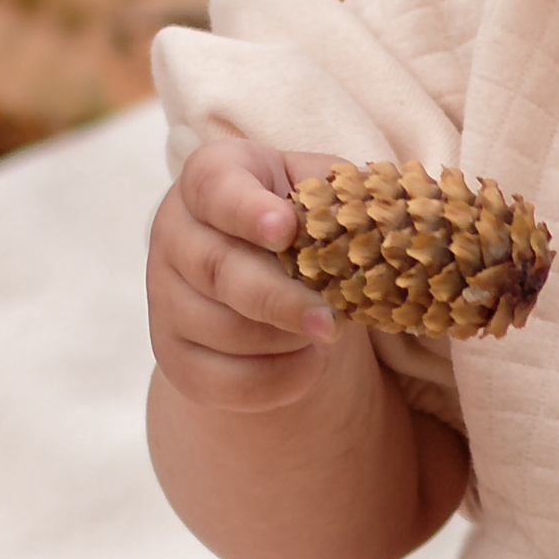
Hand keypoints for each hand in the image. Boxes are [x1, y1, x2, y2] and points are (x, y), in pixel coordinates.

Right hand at [147, 136, 354, 416]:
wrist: (266, 279)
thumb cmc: (300, 223)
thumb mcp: (319, 193)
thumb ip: (343, 195)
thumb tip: (393, 212)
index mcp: (211, 177)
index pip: (216, 187)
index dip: (248, 210)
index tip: (285, 230)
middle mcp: (174, 233)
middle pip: (218, 270)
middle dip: (280, 299)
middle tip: (331, 321)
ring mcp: (165, 298)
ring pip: (224, 331)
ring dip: (287, 340)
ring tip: (325, 330)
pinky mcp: (173, 356)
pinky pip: (224, 380)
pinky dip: (278, 379)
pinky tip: (307, 362)